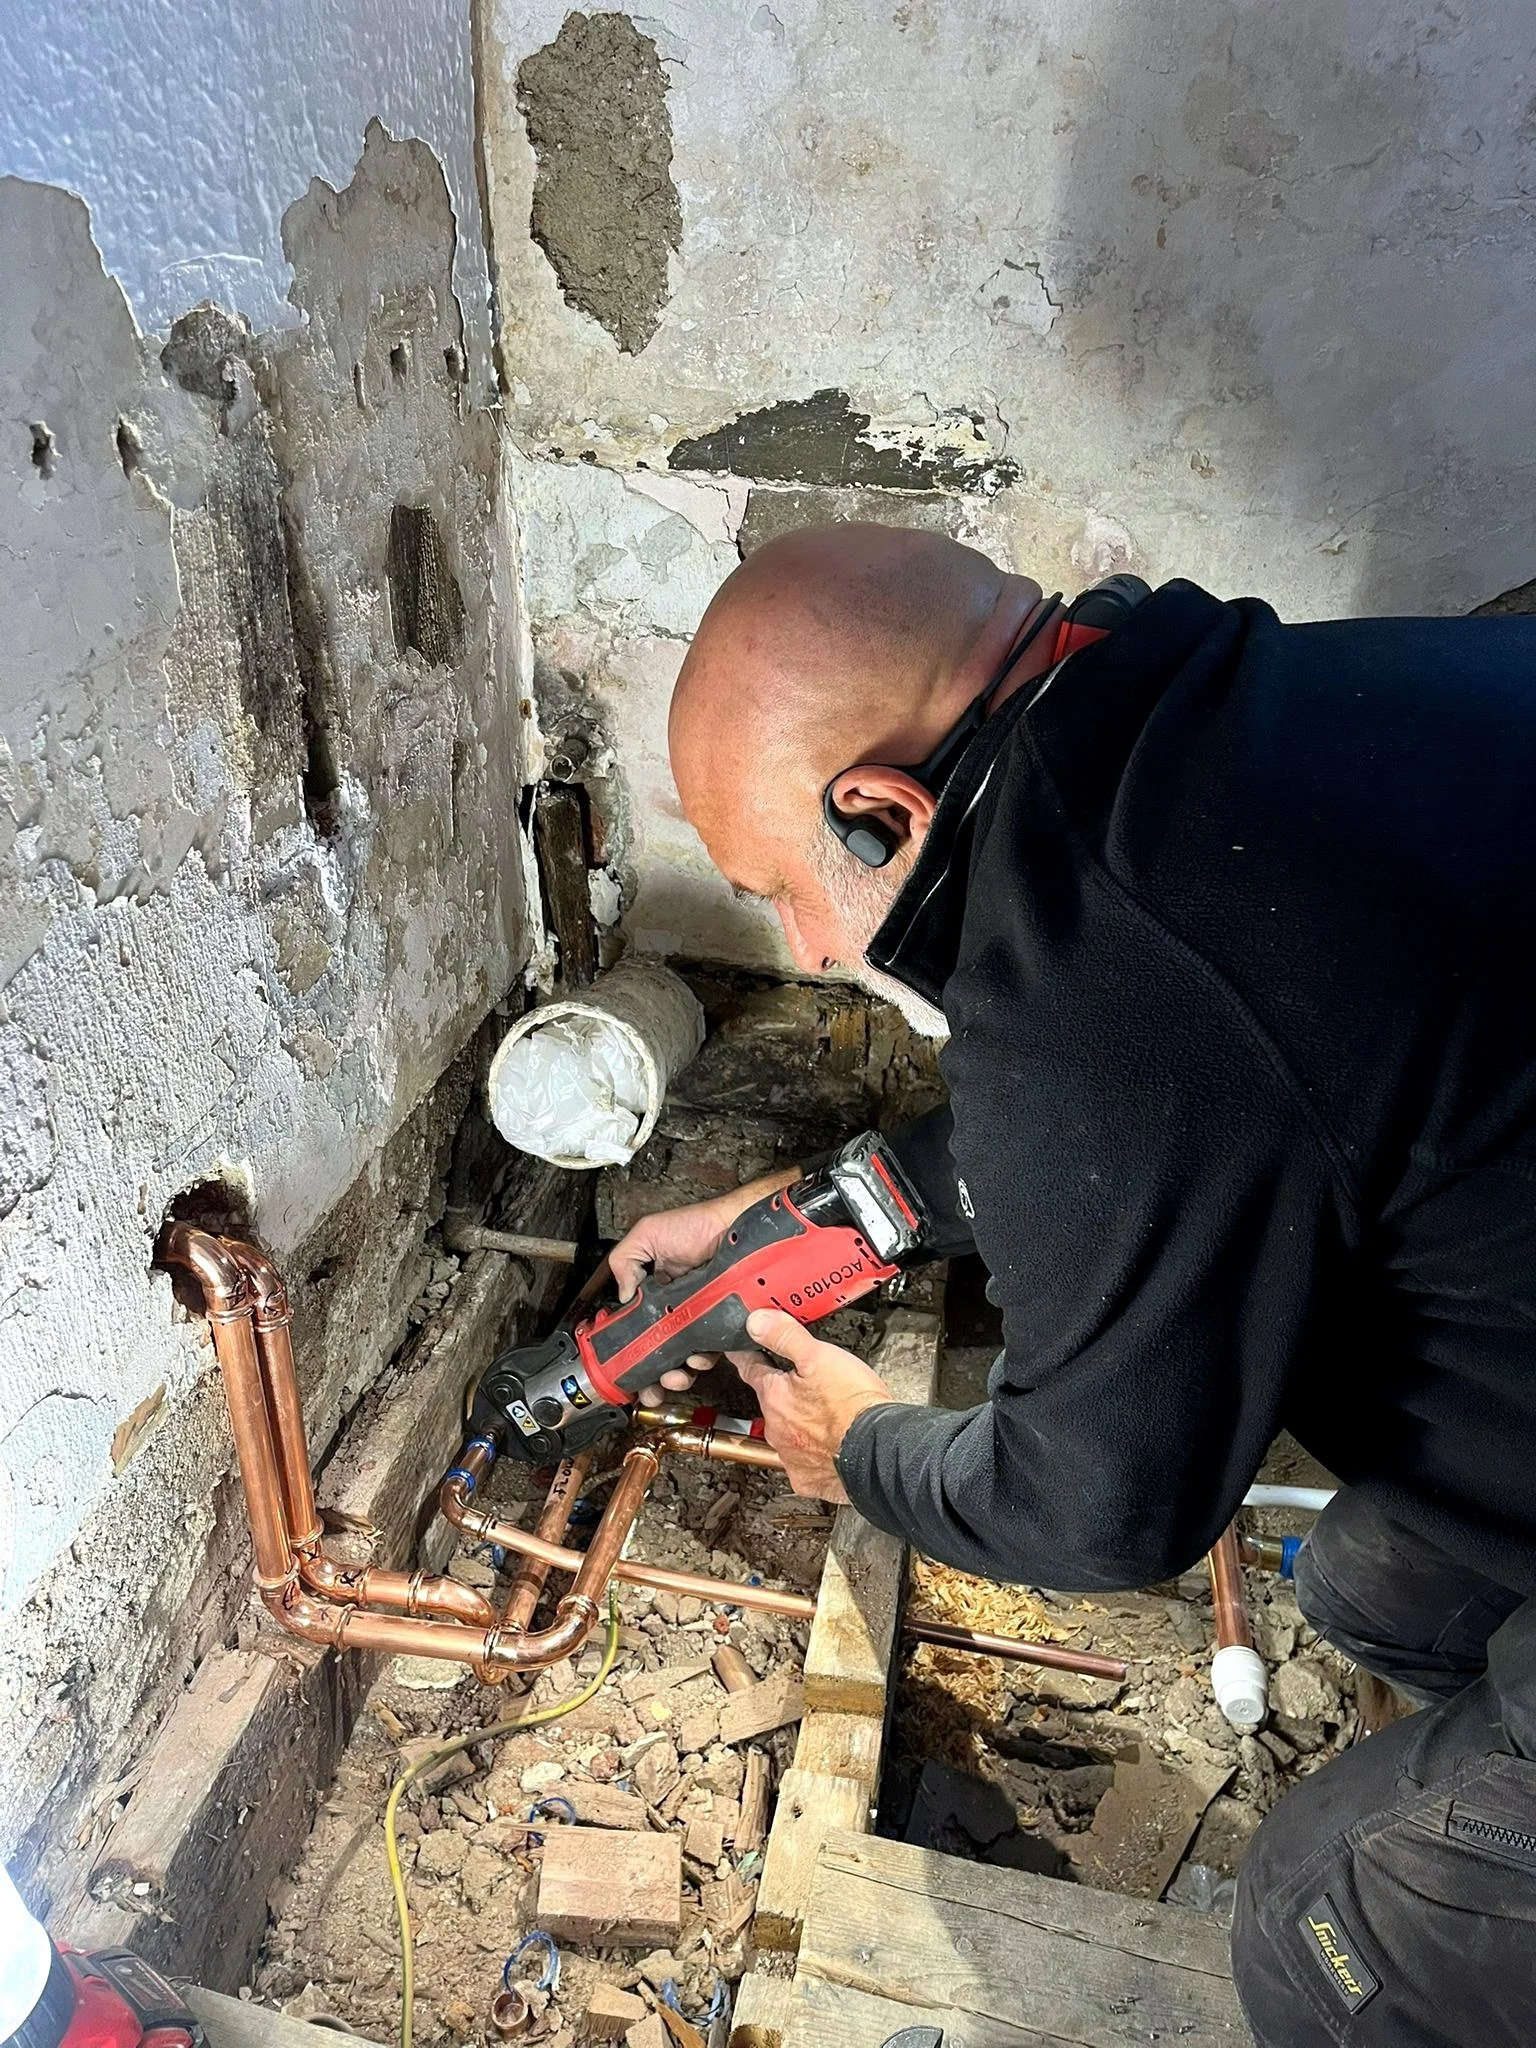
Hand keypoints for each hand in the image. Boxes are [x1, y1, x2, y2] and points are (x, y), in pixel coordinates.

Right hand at [608, 1169, 796, 1403]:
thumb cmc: (696, 1226)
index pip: (640, 1328)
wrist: (737, 1227)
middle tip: (655, 1385)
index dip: (634, 1352)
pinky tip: (699, 1357)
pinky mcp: (723, 1322)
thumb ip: (625, 1261)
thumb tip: (623, 1298)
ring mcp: (701, 1317)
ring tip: (677, 1374)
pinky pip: (712, 1350)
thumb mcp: (648, 1234)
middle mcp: (678, 1307)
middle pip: (662, 1350)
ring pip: (686, 1357)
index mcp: (656, 1292)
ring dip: (678, 1374)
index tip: (629, 1371)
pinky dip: (704, 1360)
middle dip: (656, 1376)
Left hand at [731, 1309, 892, 1501]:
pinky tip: (829, 1446)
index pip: (751, 1370)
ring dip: (798, 1425)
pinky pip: (803, 1463)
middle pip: (772, 1404)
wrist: (878, 1450)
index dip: (749, 1358)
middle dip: (783, 1395)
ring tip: (824, 1417)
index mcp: (775, 1396)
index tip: (743, 1354)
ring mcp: (790, 1456)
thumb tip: (756, 1322)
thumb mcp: (819, 1355)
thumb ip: (785, 1336)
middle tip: (806, 1388)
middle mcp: (776, 1428)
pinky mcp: (807, 1477)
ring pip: (787, 1434)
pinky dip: (812, 1455)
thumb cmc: (853, 1404)